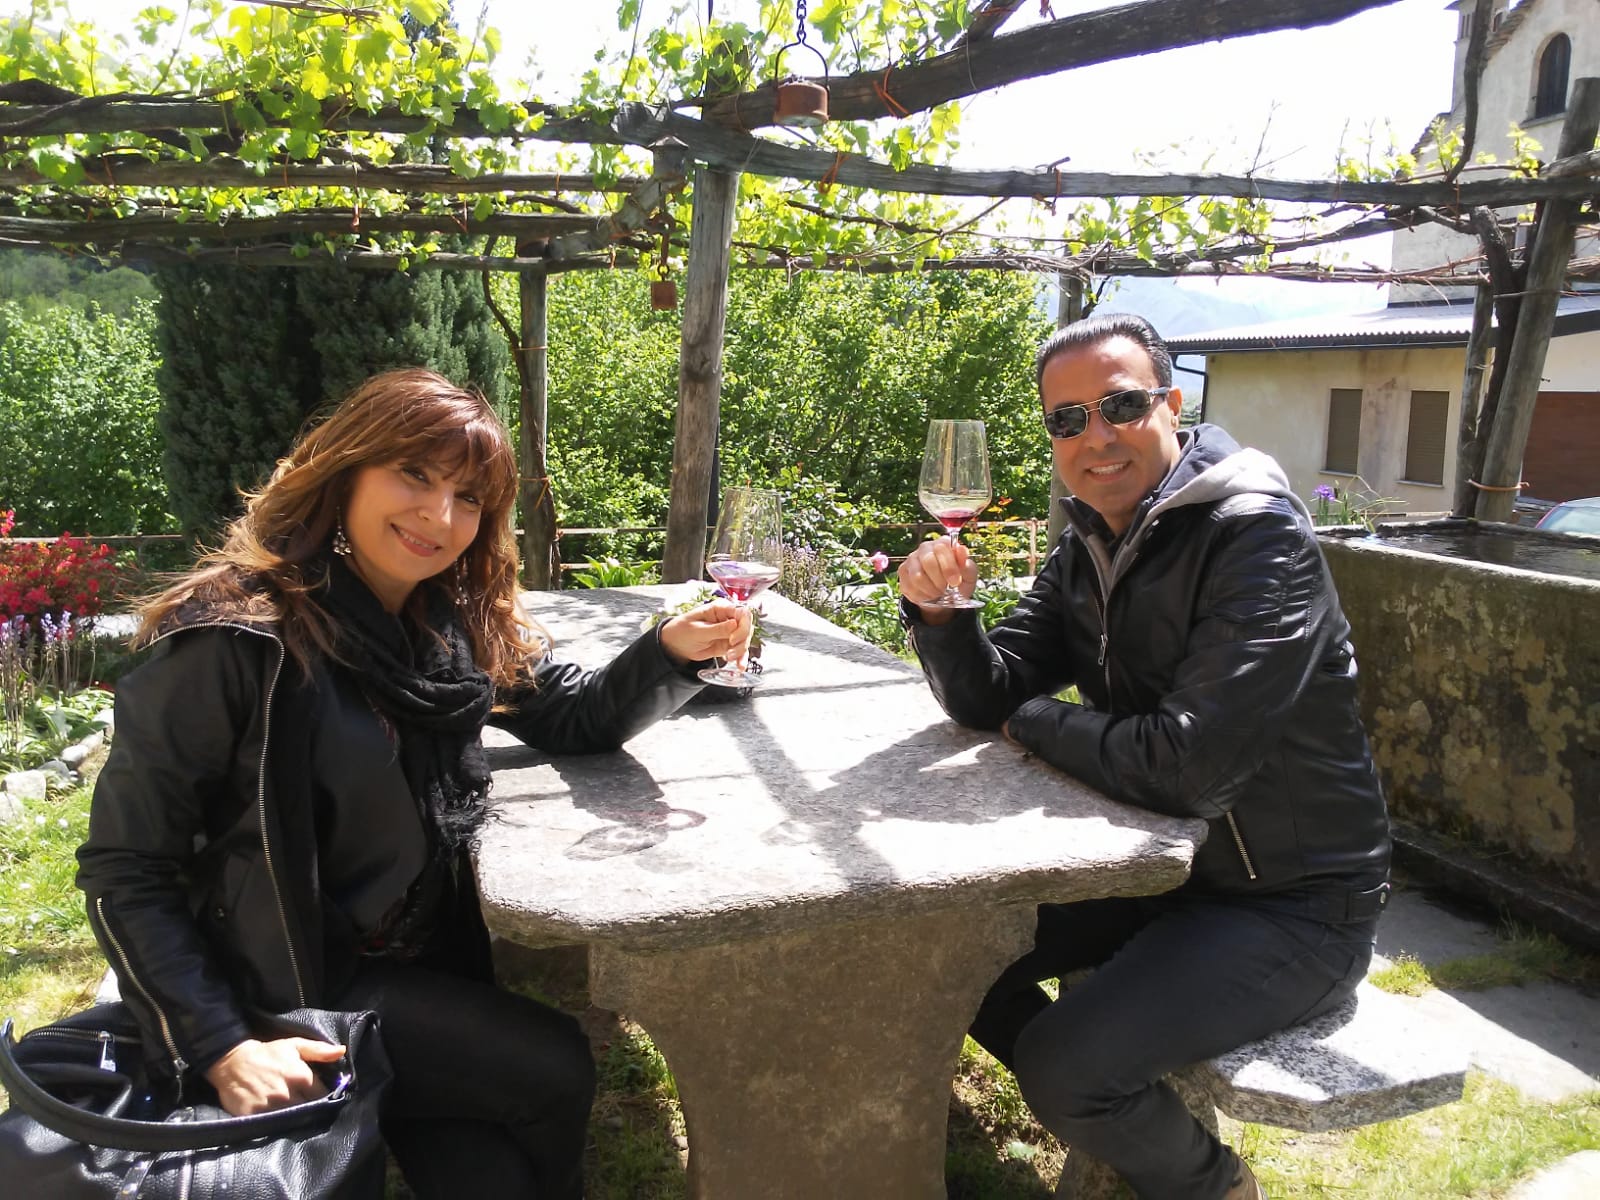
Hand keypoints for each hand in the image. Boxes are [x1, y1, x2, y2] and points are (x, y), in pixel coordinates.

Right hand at [204, 1037, 344, 1115]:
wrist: (232, 1061)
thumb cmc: (267, 1053)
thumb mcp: (294, 1045)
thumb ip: (320, 1050)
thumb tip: (342, 1051)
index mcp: (302, 1077)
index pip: (323, 1096)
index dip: (326, 1099)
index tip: (325, 1100)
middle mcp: (287, 1094)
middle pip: (309, 1111)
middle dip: (312, 1111)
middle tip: (310, 1111)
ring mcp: (270, 1107)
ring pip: (292, 1121)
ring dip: (295, 1121)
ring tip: (295, 1118)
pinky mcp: (253, 1116)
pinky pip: (271, 1127)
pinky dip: (276, 1126)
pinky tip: (278, 1123)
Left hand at [659, 599, 752, 667]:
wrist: (674, 645)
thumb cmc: (681, 631)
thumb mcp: (698, 630)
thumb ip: (717, 629)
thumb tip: (735, 624)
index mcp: (720, 609)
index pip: (742, 613)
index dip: (742, 626)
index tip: (733, 639)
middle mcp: (728, 619)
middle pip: (747, 627)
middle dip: (742, 641)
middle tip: (730, 651)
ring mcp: (729, 632)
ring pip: (745, 640)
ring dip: (741, 651)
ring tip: (729, 658)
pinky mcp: (728, 645)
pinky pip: (740, 651)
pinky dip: (741, 659)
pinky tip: (740, 666)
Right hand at [896, 539, 977, 623]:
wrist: (945, 597)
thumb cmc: (958, 581)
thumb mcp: (968, 576)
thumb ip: (967, 564)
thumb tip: (961, 549)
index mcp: (942, 544)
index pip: (941, 548)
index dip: (949, 567)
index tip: (956, 582)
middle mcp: (925, 548)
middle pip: (928, 561)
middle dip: (939, 580)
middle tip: (946, 589)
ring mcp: (911, 559)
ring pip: (917, 576)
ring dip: (930, 590)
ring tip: (938, 592)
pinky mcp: (903, 572)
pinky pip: (909, 586)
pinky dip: (922, 596)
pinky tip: (928, 595)